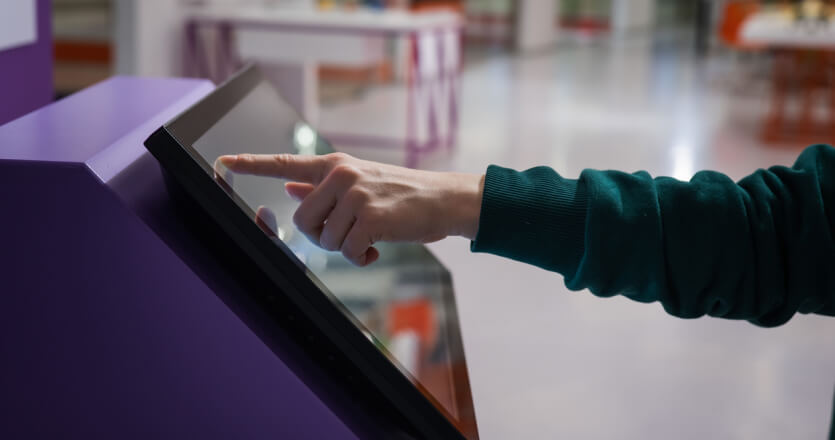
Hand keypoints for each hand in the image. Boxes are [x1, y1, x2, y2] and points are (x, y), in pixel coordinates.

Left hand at [218, 152, 483, 265]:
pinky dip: (361, 258)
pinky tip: (377, 249)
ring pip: (325, 240)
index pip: (284, 163)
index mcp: (334, 165)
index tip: (223, 162)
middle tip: (349, 233)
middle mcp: (341, 175)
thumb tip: (288, 188)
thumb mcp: (359, 182)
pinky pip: (348, 251)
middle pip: (303, 221)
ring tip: (370, 237)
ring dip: (346, 248)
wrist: (441, 198)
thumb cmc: (399, 194)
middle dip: (322, 237)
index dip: (251, 165)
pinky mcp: (371, 216)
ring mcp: (356, 194)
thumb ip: (322, 186)